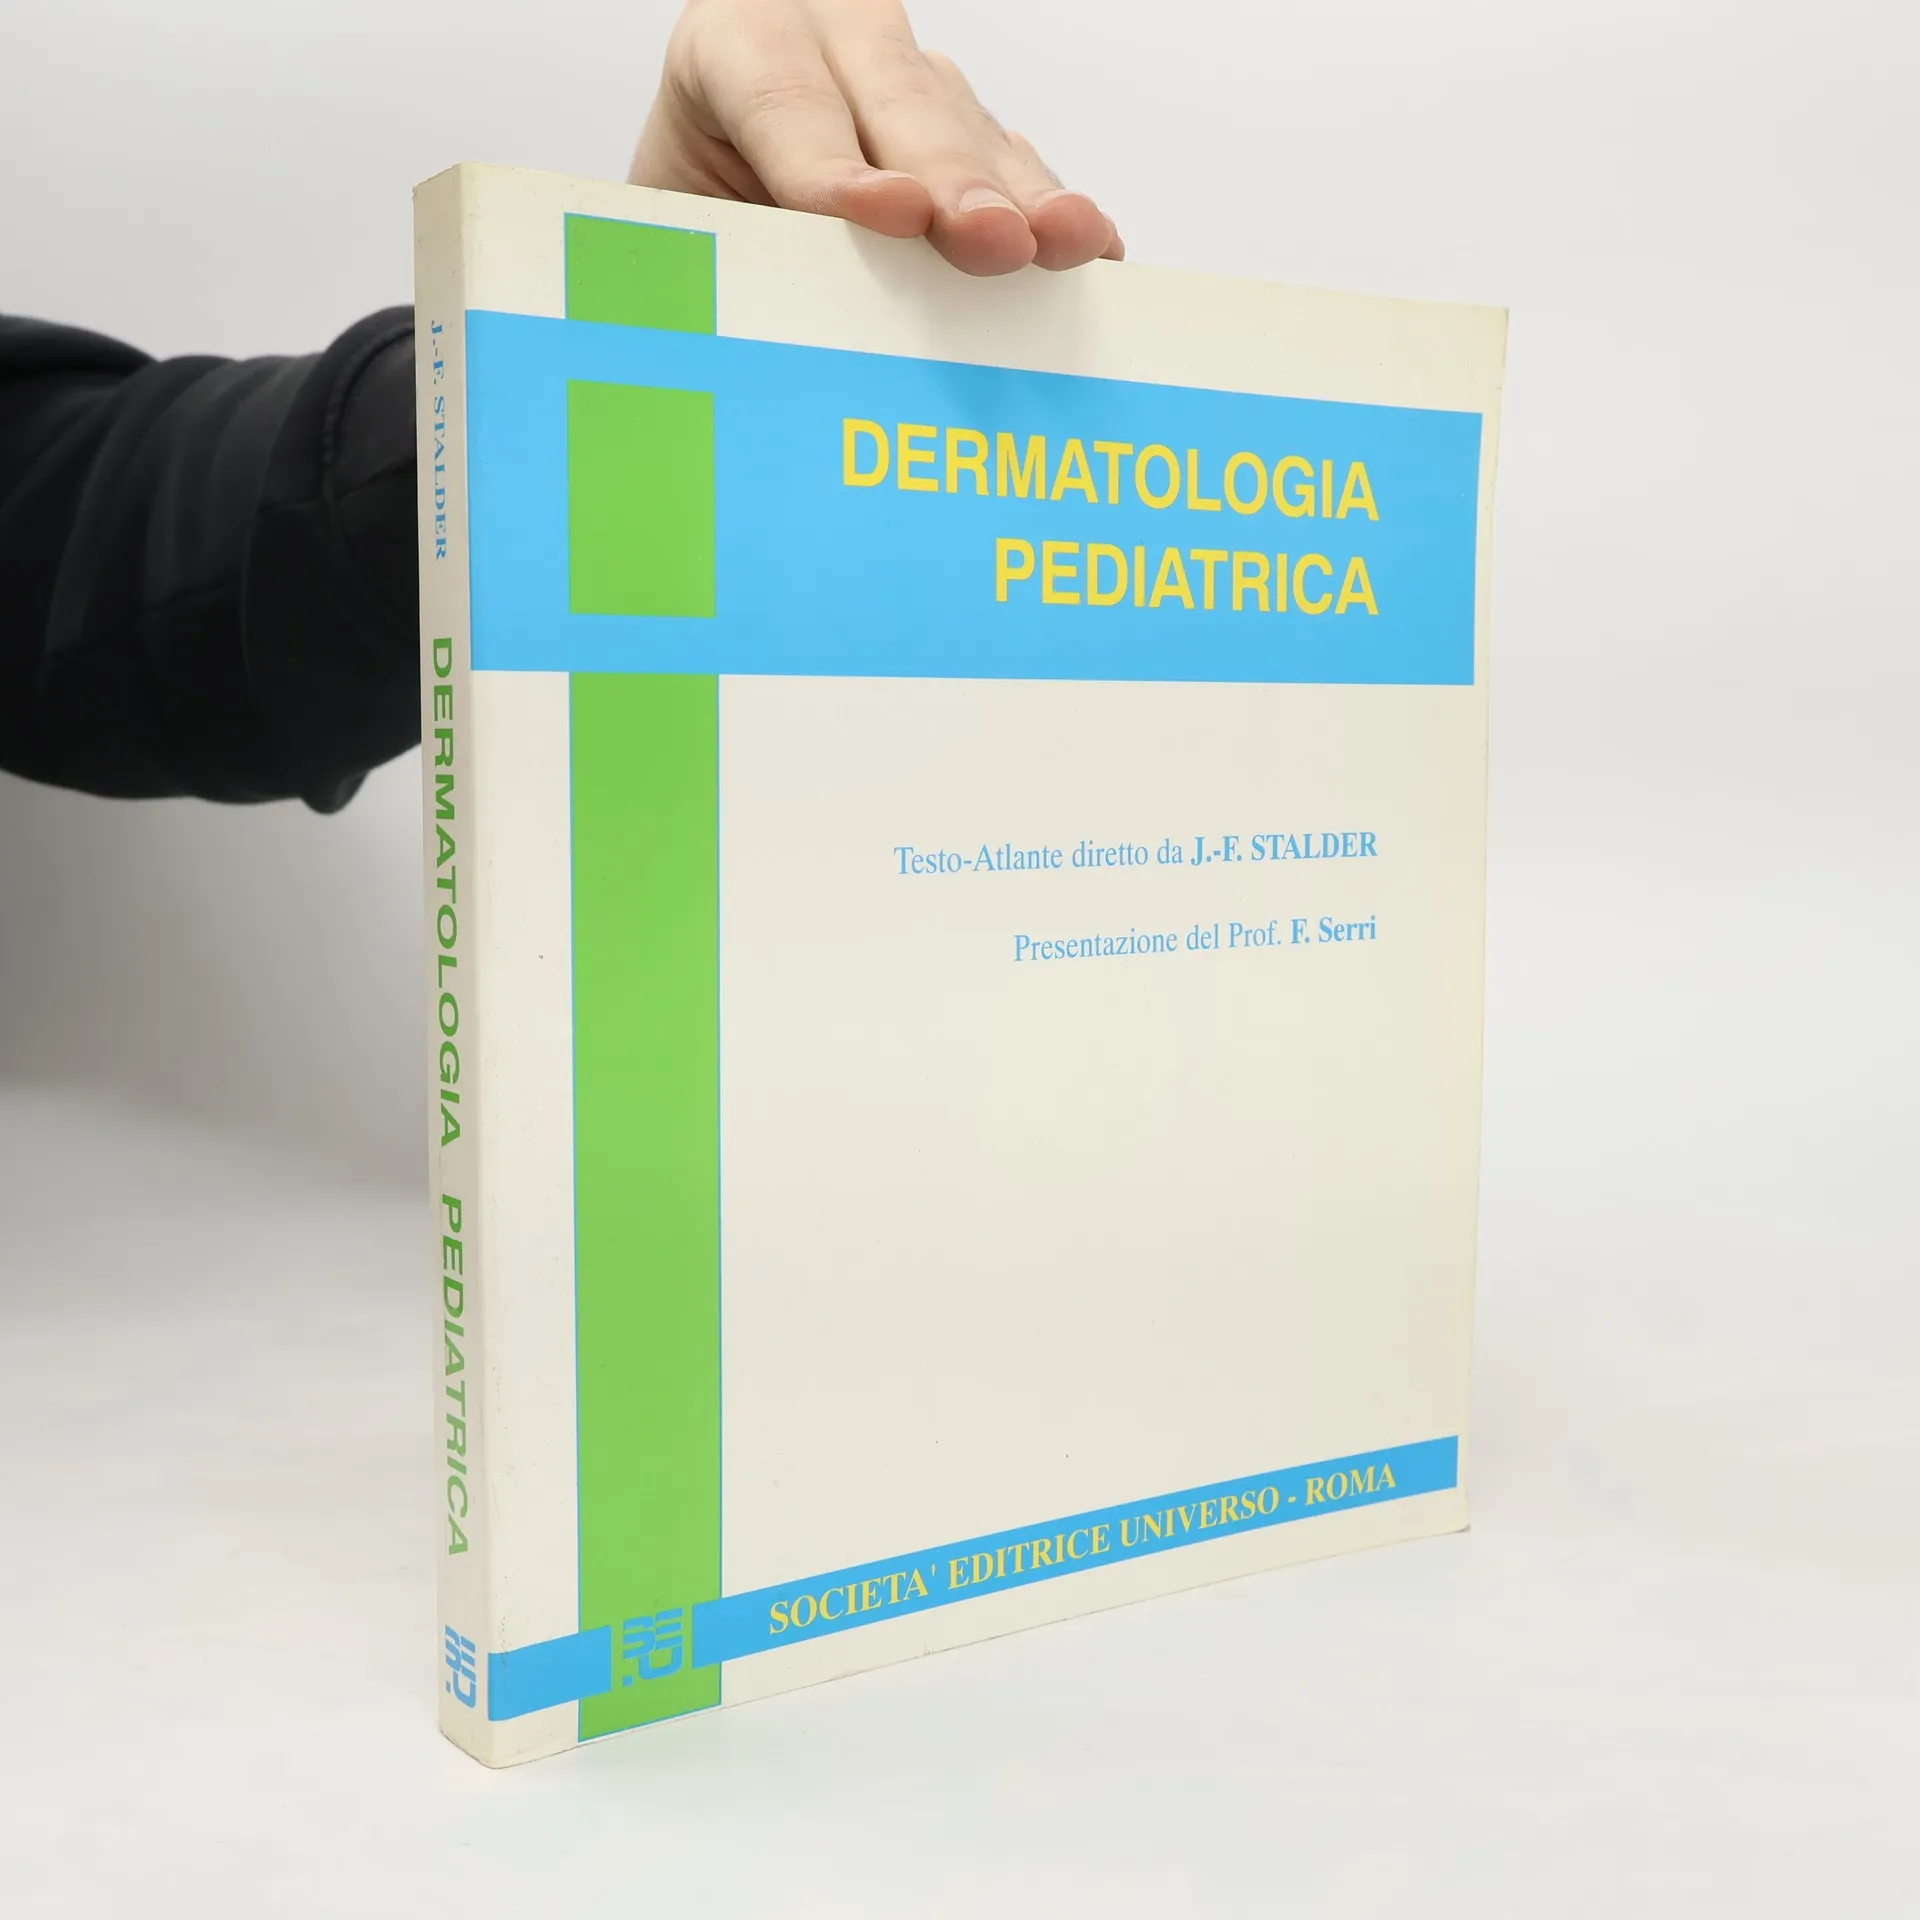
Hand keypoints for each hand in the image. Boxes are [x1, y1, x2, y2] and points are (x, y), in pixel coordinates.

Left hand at [629, 0, 1121, 275]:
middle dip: (955, 181)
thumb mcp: (687, 228)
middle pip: (904, 109)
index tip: (892, 218)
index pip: (786, 103)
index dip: (836, 169)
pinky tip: (1091, 255)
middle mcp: (836, 38)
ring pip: (973, 134)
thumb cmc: (701, 217)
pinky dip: (1051, 216)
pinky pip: (1018, 169)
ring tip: (1066, 245)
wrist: (724, 193)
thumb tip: (780, 341)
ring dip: (1026, 200)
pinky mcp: (969, 131)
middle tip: (992, 242)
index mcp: (739, 44)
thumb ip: (733, 255)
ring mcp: (914, 82)